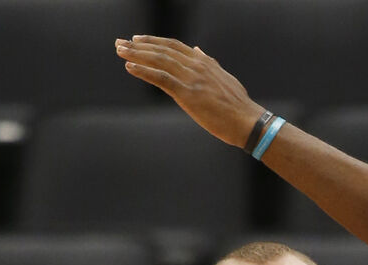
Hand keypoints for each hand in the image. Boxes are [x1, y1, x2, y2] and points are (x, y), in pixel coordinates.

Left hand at [115, 35, 264, 148]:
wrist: (247, 121)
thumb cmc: (238, 105)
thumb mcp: (225, 78)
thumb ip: (209, 63)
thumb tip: (198, 51)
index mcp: (204, 62)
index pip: (174, 46)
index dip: (154, 41)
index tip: (138, 39)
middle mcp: (196, 65)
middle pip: (162, 50)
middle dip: (139, 45)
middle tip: (120, 43)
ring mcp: (191, 78)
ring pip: (159, 60)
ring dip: (136, 54)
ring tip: (120, 51)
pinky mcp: (187, 93)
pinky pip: (161, 78)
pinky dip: (144, 71)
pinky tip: (130, 67)